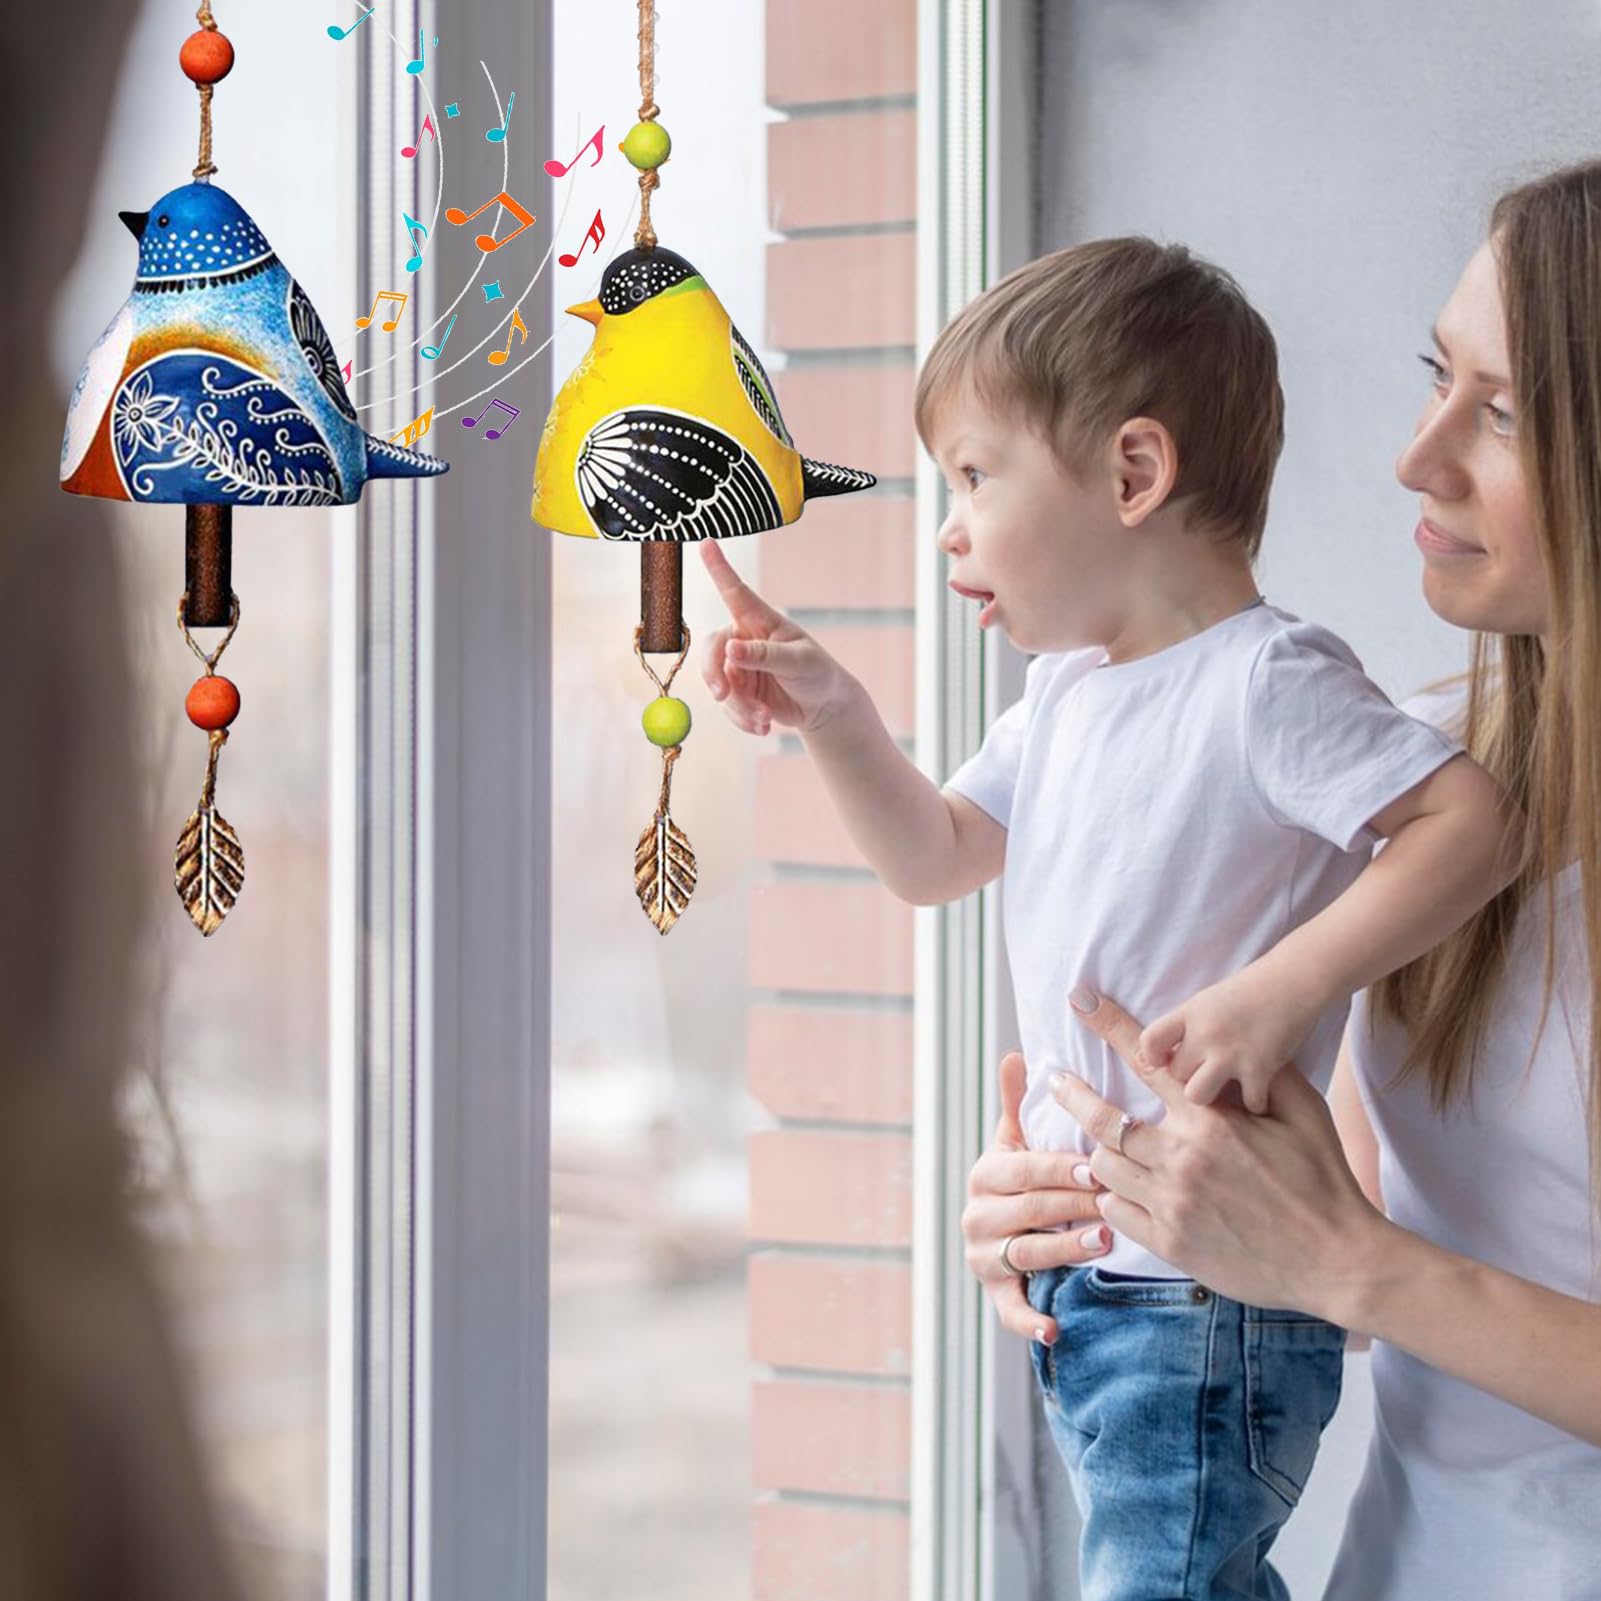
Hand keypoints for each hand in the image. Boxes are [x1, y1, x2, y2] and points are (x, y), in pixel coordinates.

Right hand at [700, 543, 861, 735]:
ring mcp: (738, 666)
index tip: (705, 541)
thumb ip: (764, 656)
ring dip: (738, 707)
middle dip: (714, 674)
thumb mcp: (799, 663)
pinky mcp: (738, 691)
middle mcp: (744, 639)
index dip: (718, 567)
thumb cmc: (818, 674)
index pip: (735, 591)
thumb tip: (731, 649)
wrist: (823, 708)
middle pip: (711, 649)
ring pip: (718, 684)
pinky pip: (726, 707)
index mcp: (761, 621)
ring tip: (764, 721)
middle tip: (722, 695)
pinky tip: (764, 726)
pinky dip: (742, 720)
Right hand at [962, 1050, 1112, 1346]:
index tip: (1097, 1166)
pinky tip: (1054, 1330)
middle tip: (1113, 1203)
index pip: (1024, 1169)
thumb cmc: (1025, 1179)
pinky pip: (1010, 1310)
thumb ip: (1018, 1102)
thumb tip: (1015, 1054)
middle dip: (1073, 1205)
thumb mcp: (1019, 1142)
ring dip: (1064, 1249)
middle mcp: (977, 1215)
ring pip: (1027, 1252)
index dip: (1059, 1167)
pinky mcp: (995, 1292)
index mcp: (985, 1174)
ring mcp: (984, 1256)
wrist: (1004, 1232)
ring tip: (1102, 1242)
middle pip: (1030, 1210)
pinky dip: (1030, 1322)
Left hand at [1055, 988, 1387, 1317]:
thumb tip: (1246, 1049)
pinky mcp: (1170, 1243)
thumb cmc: (1325, 1182)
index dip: (1109, 1027)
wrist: (1337, 1260)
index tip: (1079, 1002)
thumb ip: (1269, 1076)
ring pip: (1104, 1167)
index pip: (1146, 1062)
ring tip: (1092, 1142)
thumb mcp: (1305, 1114)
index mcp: (1210, 1121)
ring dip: (1096, 1151)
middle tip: (1056, 1081)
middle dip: (1073, 1095)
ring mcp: (1172, 1205)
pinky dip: (1111, 1196)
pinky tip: (1116, 1189)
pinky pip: (1116, 1212)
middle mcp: (1182, 1159)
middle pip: (1104, 1119)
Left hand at [1137, 967, 1315, 1112]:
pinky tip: (1263, 1094)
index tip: (1167, 1060)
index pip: (1149, 1042)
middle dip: (1189, 1078)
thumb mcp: (1209, 1001)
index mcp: (1189, 1013)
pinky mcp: (1259, 1068)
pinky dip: (1256, 1103)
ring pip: (1196, 1094)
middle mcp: (1204, 1033)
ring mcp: (1230, 1052)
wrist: (1294, 980)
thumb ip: (1188, 1027)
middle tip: (1210, 1075)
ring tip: (1228, 1090)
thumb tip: (1166, 1054)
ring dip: (1213, 1096)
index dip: (1153, 1057)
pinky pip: (1246, 1103)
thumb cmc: (1252, 990)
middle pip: (1175, 1074)